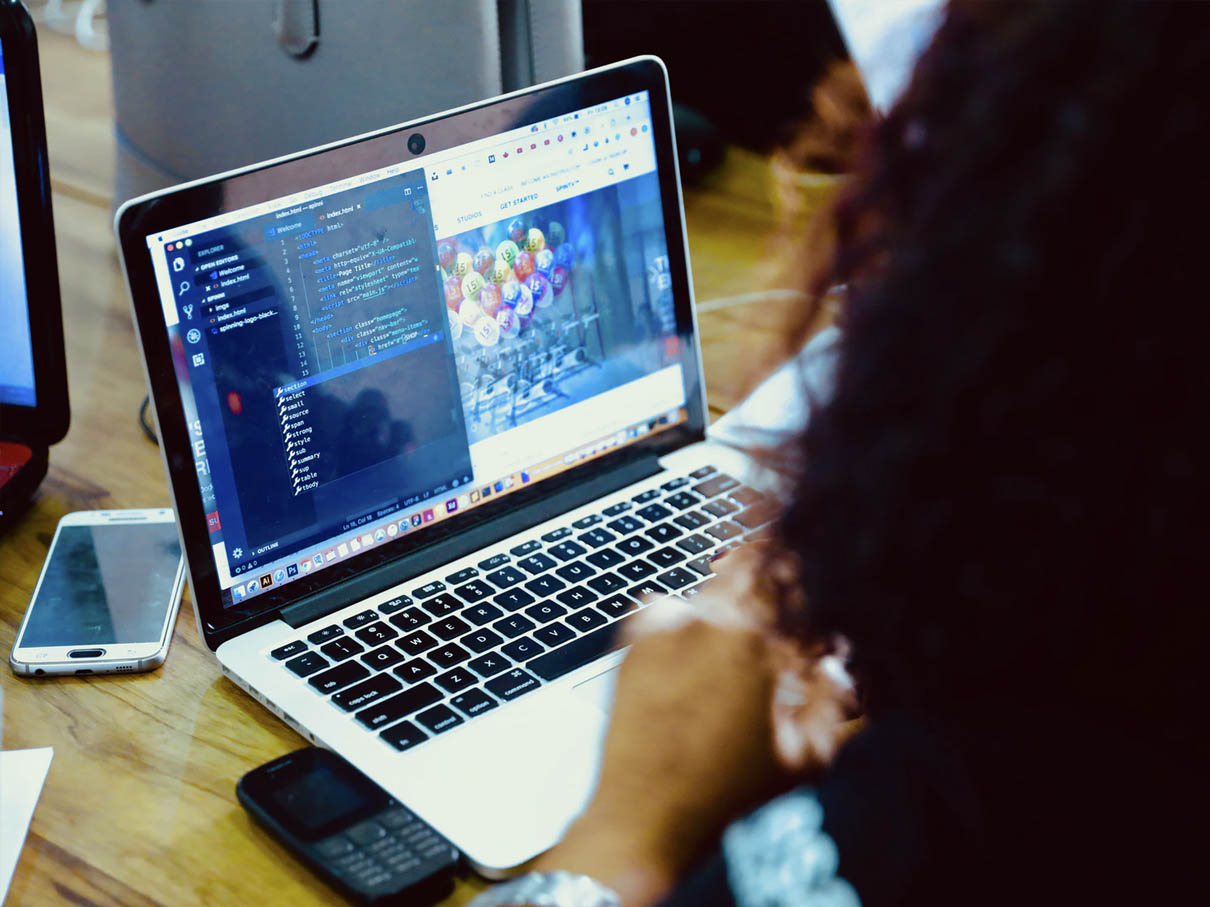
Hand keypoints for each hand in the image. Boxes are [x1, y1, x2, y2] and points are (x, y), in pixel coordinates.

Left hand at [526, 547, 850, 904]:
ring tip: (731, 650)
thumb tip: (838, 661)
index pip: (787, 578)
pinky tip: (691, 654)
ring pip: (706, 590)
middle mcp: (705, 623)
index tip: (807, 593)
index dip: (802, 580)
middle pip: (745, 571)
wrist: (647, 815)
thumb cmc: (726, 793)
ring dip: (725, 605)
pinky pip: (663, 609)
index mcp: (752, 641)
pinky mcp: (630, 643)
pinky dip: (681, 621)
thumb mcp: (805, 758)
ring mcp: (663, 629)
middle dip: (766, 586)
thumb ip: (835, 699)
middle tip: (772, 617)